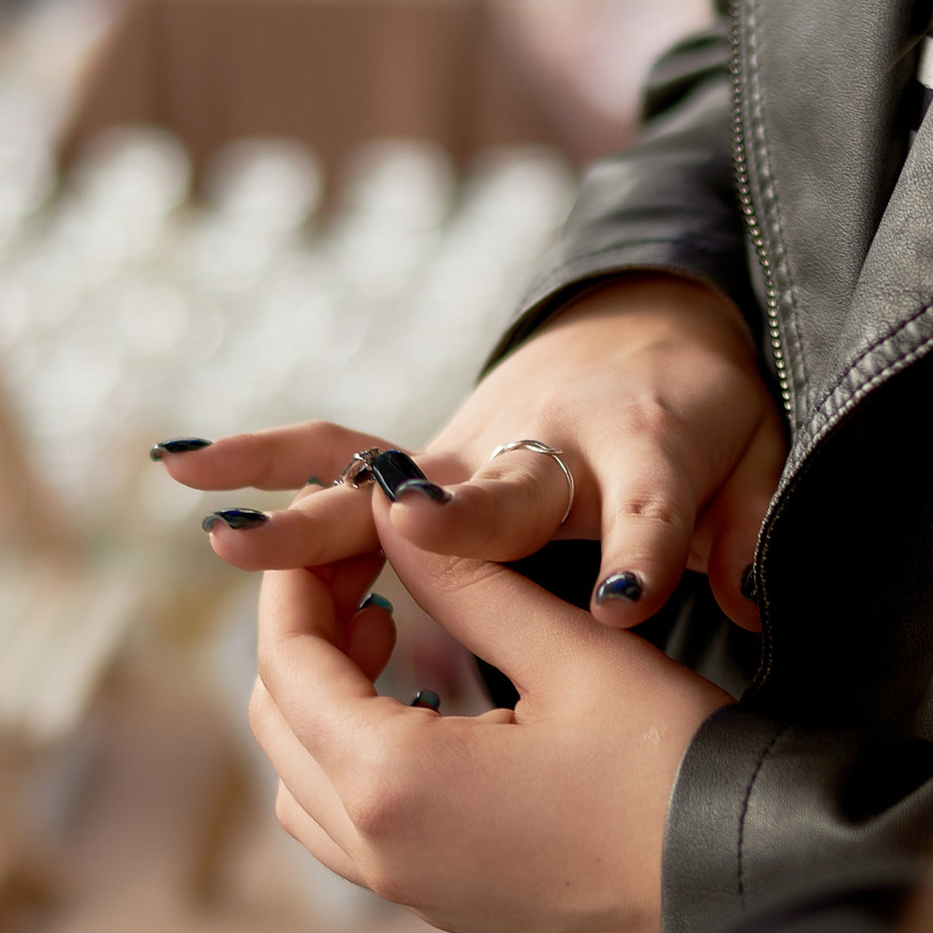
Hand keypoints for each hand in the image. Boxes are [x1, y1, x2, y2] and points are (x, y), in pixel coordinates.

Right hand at [152, 276, 780, 633]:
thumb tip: (751, 601)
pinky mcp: (418, 459)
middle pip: (496, 493)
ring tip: (220, 535)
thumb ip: (745, 522)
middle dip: (452, 521)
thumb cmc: (704, 414)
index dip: (643, 552)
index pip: (650, 506)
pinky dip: (261, 458)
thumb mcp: (755, 456)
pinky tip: (176, 470)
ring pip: (382, 479)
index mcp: (642, 450)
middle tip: (409, 531)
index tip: (628, 603)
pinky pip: (332, 455)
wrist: (643, 329)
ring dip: (305, 506)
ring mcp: (467, 450)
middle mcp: (540, 446)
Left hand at [246, 491, 730, 932]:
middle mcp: (380, 849)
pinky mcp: (448, 906)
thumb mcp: (575, 655)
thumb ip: (470, 582)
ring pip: (303, 787)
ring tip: (393, 631)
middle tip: (367, 564)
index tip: (343, 522)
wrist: (747, 902)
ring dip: (322, 701)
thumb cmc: (677, 777)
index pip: (289, 660)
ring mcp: (410, 891)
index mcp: (393, 781)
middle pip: (278, 723)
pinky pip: (352, 830)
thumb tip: (397, 517)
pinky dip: (355, 759)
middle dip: (304, 632)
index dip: (300, 578)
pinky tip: (430, 709)